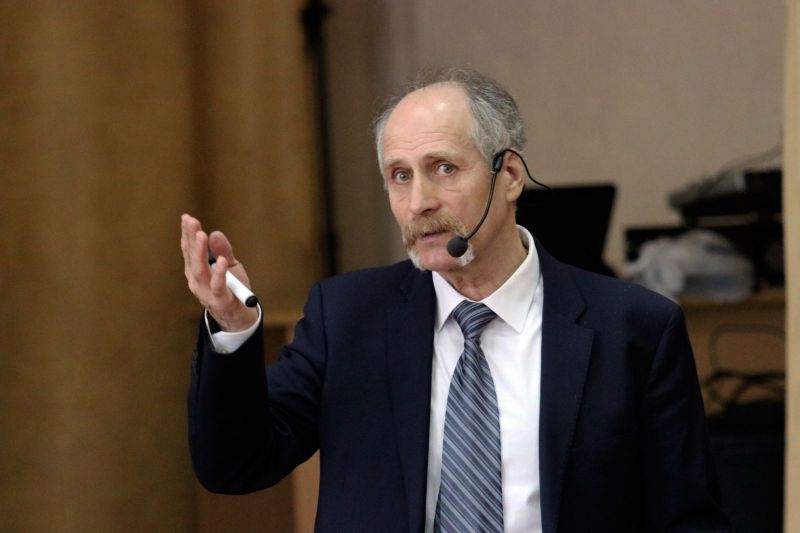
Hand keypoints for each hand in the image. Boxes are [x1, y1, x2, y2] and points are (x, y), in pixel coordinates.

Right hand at [181, 214, 258, 331]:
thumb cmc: (232, 289)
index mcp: (196, 272)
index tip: (187, 217)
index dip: (187, 234)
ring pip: (200, 272)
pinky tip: (222, 261)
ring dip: (200, 253)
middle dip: (191, 239)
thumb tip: (215, 234)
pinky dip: (219, 274)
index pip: (189, 250)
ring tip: (202, 236)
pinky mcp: (221, 301)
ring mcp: (206, 293)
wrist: (239, 317)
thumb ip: (223, 251)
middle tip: (192, 222)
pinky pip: (218, 287)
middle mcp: (197, 282)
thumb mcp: (230, 266)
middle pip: (191, 259)